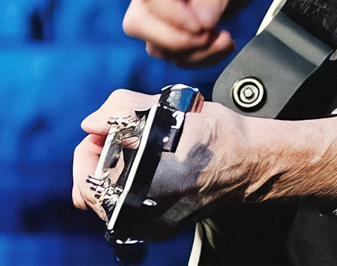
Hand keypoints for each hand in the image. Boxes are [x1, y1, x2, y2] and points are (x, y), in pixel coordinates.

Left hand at [70, 89, 249, 237]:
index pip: (85, 174)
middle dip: (100, 159)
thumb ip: (118, 110)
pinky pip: (129, 205)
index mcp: (134, 191)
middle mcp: (140, 217)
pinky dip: (129, 184)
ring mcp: (152, 226)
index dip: (91, 144)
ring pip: (109, 198)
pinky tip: (149, 163)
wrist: (252, 162)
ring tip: (137, 148)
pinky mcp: (163, 225)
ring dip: (114, 171)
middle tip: (119, 137)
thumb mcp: (162, 110)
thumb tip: (91, 122)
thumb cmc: (215, 136)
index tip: (106, 130)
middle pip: (92, 190)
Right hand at [123, 0, 284, 66]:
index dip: (172, 15)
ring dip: (190, 53)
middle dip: (176, 40)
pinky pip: (173, 51)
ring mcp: (166, 2)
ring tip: (225, 41)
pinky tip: (221, 45)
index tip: (202, 27)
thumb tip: (201, 25)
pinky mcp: (178, 21)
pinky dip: (197, 57)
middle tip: (211, 36)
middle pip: (139, 22)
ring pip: (155, 43)